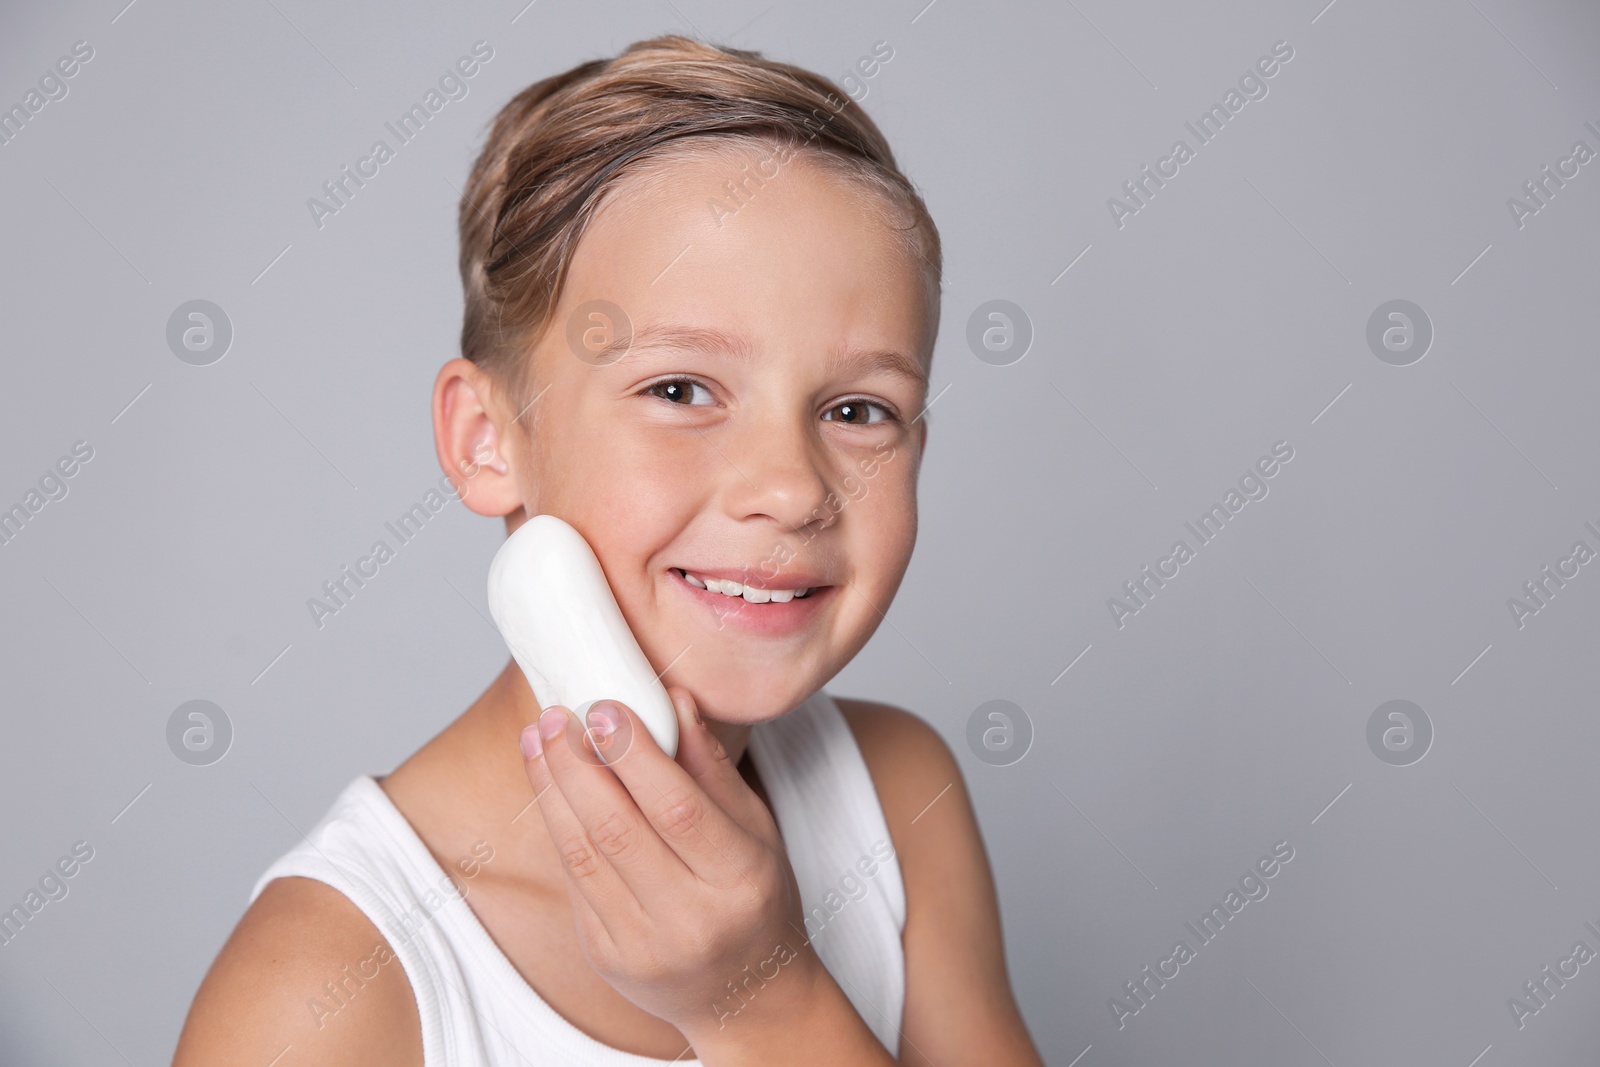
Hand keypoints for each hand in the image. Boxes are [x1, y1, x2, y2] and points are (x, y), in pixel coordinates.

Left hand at [518, 688, 820, 1042]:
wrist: (745, 994)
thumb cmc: (756, 898)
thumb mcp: (756, 830)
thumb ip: (712, 768)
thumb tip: (676, 700)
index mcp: (740, 880)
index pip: (678, 808)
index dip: (635, 755)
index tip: (607, 707)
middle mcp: (690, 919)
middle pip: (619, 829)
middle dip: (579, 763)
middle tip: (559, 713)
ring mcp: (642, 944)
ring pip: (584, 852)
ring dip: (553, 788)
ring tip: (540, 737)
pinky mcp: (606, 956)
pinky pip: (574, 879)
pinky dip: (557, 824)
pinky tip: (548, 785)